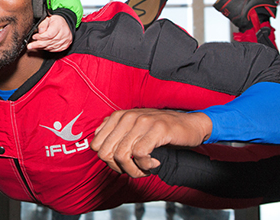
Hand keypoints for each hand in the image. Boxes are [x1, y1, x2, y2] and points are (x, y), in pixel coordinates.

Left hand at [27, 15, 71, 51]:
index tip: (34, 36)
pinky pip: (54, 50)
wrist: (65, 25)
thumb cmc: (55, 21)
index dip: (40, 37)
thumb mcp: (48, 18)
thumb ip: (43, 24)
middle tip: (30, 46)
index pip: (49, 34)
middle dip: (38, 44)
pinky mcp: (64, 46)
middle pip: (49, 42)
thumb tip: (40, 31)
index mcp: (59, 25)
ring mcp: (65, 41)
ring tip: (34, 46)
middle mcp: (64, 34)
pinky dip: (46, 49)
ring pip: (51, 47)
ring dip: (41, 47)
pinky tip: (41, 47)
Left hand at [90, 109, 212, 177]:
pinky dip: (145, 166)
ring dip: (134, 170)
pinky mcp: (157, 129)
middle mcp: (127, 117)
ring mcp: (142, 122)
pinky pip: (140, 155)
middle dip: (118, 168)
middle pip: (106, 153)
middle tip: (134, 170)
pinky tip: (154, 163)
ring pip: (122, 155)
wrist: (190, 125)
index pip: (96, 145)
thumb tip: (96, 147)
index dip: (107, 161)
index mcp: (118, 116)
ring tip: (145, 169)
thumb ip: (115, 134)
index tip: (122, 164)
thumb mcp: (133, 129)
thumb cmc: (160, 131)